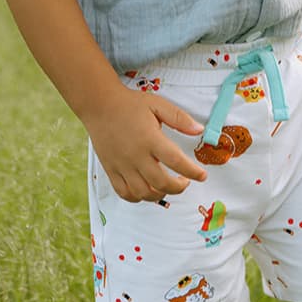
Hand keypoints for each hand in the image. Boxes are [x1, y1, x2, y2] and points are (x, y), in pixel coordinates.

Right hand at [82, 84, 207, 202]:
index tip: (202, 175)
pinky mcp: (111, 170)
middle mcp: (136, 155)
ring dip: (160, 194)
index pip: (176, 161)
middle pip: (161, 183)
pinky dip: (138, 198)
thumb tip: (199, 129)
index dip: (193, 172)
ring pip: (143, 193)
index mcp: (150, 138)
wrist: (99, 104)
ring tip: (167, 186)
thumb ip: (180, 118)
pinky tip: (146, 190)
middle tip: (185, 181)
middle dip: (179, 187)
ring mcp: (122, 165)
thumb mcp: (158, 104)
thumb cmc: (129, 104)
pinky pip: (125, 193)